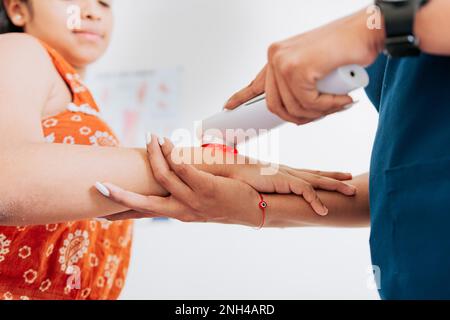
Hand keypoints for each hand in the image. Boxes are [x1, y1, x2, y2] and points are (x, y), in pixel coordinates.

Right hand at [96, 136, 263, 226]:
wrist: (256, 209)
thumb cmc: (226, 201)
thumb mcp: (200, 201)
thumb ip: (183, 192)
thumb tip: (170, 173)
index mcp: (178, 213)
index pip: (144, 213)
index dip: (121, 212)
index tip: (99, 214)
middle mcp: (182, 211)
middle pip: (143, 204)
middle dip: (119, 195)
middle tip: (98, 185)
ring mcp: (195, 201)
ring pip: (163, 177)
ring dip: (153, 155)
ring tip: (150, 138)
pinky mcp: (208, 188)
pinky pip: (183, 168)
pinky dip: (171, 152)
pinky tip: (167, 141)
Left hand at [224, 9, 384, 124]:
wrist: (368, 30)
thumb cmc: (345, 49)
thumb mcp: (315, 69)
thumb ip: (299, 86)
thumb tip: (292, 112)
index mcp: (277, 56)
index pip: (255, 84)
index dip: (241, 97)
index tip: (228, 107)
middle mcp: (275, 57)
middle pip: (276, 107)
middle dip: (301, 117)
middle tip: (325, 112)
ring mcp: (283, 62)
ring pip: (294, 108)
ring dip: (320, 112)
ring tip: (340, 101)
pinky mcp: (296, 68)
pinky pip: (309, 103)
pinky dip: (328, 106)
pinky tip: (342, 98)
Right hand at [226, 162, 355, 215]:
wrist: (230, 171)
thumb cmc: (241, 180)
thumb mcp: (258, 187)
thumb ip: (266, 194)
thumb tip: (268, 207)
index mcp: (284, 173)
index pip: (309, 173)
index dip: (324, 175)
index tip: (339, 175)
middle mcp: (288, 172)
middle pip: (317, 174)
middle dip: (335, 177)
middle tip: (352, 179)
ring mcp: (287, 175)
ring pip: (317, 181)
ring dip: (335, 186)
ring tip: (350, 191)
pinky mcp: (284, 181)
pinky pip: (305, 191)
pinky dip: (316, 201)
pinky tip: (324, 211)